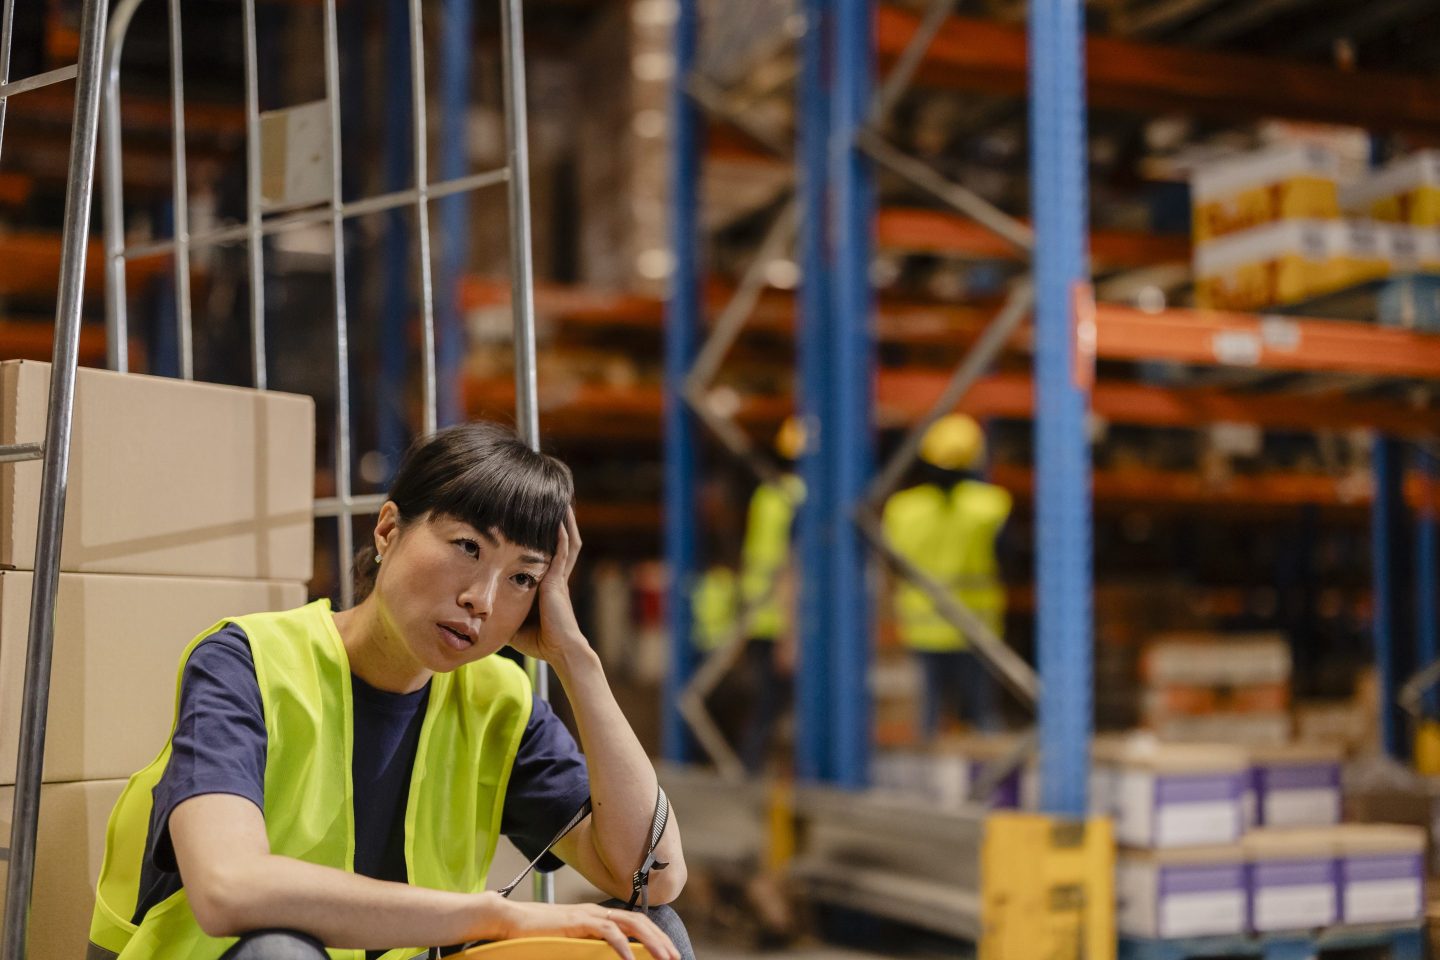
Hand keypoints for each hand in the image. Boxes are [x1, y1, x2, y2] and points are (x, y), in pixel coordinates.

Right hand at [490, 899, 679, 959]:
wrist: (510, 920)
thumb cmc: (535, 934)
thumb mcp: (568, 942)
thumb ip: (587, 946)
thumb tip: (605, 956)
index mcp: (596, 916)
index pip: (634, 923)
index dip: (654, 936)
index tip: (668, 952)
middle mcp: (596, 912)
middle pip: (638, 922)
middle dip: (660, 940)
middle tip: (675, 957)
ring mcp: (587, 915)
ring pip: (629, 924)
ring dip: (650, 942)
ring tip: (664, 958)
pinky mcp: (577, 921)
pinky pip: (606, 933)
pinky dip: (622, 947)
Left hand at [508, 508, 588, 666]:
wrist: (560, 650)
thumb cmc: (539, 641)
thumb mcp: (514, 620)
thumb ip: (502, 610)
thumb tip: (478, 611)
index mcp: (548, 586)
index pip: (548, 556)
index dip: (547, 539)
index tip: (537, 523)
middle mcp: (556, 578)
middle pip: (562, 543)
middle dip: (560, 524)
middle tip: (555, 504)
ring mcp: (559, 578)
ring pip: (567, 543)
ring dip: (565, 524)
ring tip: (562, 504)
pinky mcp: (559, 581)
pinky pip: (562, 552)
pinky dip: (561, 536)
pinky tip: (559, 520)